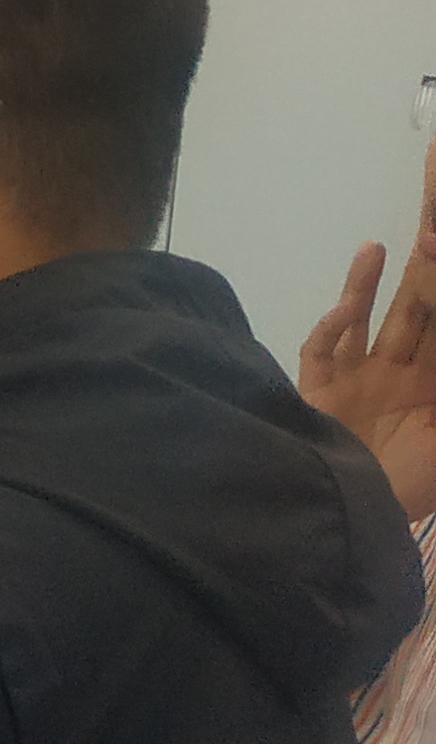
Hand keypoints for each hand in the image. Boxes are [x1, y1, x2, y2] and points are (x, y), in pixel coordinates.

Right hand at [298, 143, 435, 517]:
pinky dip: (334, 328)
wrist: (340, 538)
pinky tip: (347, 305)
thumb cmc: (405, 492)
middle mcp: (403, 372)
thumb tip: (412, 334)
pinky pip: (324, 352)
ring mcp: (359, 382)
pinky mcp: (318, 397)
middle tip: (433, 204)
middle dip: (428, 253)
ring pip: (375, 317)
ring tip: (391, 241)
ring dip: (380, 281)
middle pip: (420, 299)